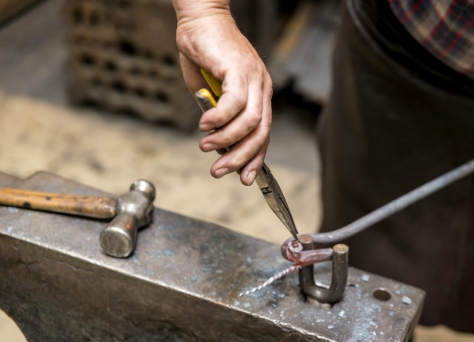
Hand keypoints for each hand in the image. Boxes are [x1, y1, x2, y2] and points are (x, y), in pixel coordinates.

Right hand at [172, 0, 272, 185]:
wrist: (200, 20)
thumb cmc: (205, 55)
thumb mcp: (212, 94)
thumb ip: (218, 116)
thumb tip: (218, 142)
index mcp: (259, 95)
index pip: (263, 134)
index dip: (255, 159)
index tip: (245, 178)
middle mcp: (262, 88)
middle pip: (260, 133)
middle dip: (240, 157)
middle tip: (219, 171)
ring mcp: (254, 78)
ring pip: (250, 121)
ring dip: (226, 140)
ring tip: (206, 146)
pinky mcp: (239, 69)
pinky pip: (234, 102)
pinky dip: (219, 118)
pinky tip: (205, 125)